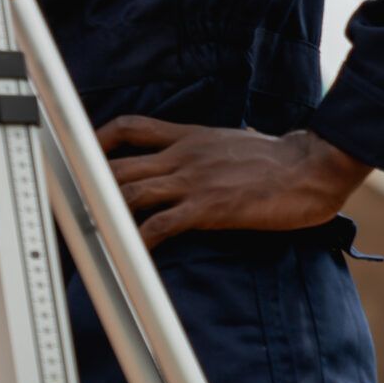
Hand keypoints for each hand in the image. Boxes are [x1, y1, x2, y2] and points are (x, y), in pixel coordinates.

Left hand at [94, 120, 371, 248]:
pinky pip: (161, 224)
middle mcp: (182, 155)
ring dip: (105, 215)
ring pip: (130, 193)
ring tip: (89, 234)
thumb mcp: (230, 141)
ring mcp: (192, 180)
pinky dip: (140, 240)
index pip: (129, 127)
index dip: (97, 139)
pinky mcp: (208, 208)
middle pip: (117, 164)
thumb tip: (199, 153)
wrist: (312, 168)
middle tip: (71, 207)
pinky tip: (131, 256)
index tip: (80, 155)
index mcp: (187, 136)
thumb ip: (205, 147)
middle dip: (87, 186)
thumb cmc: (278, 160)